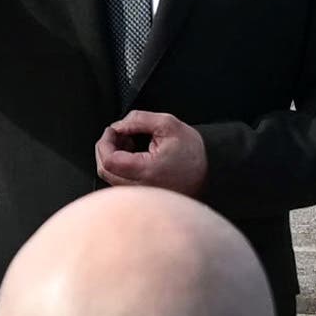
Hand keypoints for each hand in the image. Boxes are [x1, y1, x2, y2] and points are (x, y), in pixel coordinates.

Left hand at [89, 108, 213, 197]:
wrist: (210, 173)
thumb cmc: (193, 153)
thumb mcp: (169, 125)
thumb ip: (139, 120)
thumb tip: (119, 125)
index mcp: (146, 171)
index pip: (109, 160)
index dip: (106, 141)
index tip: (113, 130)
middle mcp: (140, 187)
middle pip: (104, 169)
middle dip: (106, 147)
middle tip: (119, 133)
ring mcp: (140, 194)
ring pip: (109, 176)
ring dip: (112, 156)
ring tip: (129, 142)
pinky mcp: (141, 195)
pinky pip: (119, 181)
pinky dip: (119, 165)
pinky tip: (132, 153)